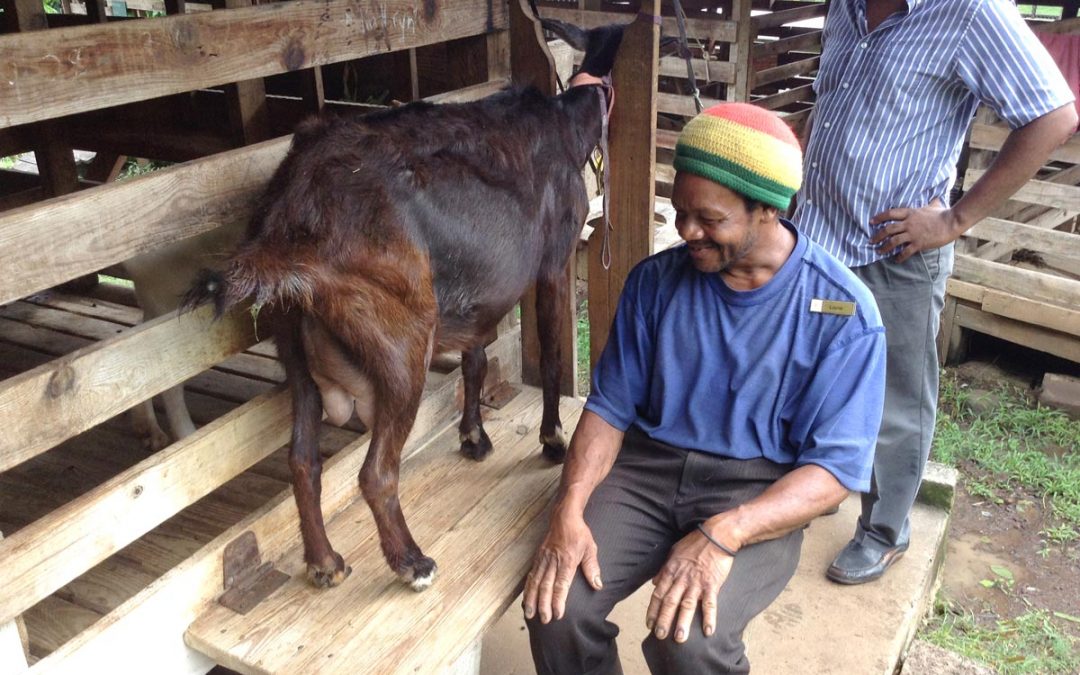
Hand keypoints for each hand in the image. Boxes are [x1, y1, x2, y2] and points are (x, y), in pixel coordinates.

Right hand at [522, 509, 601, 623]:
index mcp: (566, 560)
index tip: (558, 614)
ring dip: (532, 599)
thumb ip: (592, 567)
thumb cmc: (579, 533)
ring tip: (529, 614)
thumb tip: (597, 586)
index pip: (561, 585)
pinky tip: (526, 599)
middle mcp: (552, 561)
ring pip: (535, 582)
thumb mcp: (590, 548)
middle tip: (543, 620)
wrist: (564, 516)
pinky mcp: (538, 557)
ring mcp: (543, 559)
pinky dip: (528, 588)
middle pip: (546, 586)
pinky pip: (531, 575)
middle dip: (543, 604)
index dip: (558, 601)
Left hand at [645, 528, 733, 642]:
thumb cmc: (695, 543)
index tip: (649, 624)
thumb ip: (663, 569)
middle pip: (669, 602)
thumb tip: (654, 582)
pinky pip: (710, 603)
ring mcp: (696, 582)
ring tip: (679, 638)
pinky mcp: (712, 584)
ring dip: (682, 623)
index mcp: (670, 571)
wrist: (716, 535)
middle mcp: (681, 579)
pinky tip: (708, 631)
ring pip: (687, 605)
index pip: (658, 594)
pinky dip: (709, 617)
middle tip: (659, 636)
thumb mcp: (673, 552)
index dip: (653, 610)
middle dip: (663, 620)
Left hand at [869, 198, 961, 262]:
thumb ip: (928, 203)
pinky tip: (896, 260)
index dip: (879, 217)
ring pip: (893, 242)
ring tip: (879, 252)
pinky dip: (899, 257)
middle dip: (877, 236)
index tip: (871, 221)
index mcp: (910, 213)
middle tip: (871, 241)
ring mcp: (913, 234)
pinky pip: (905, 252)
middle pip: (888, 229)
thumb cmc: (943, 213)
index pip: (890, 214)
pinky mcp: (919, 244)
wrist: (951, 222)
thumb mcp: (932, 205)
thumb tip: (933, 199)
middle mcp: (908, 223)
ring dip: (884, 247)